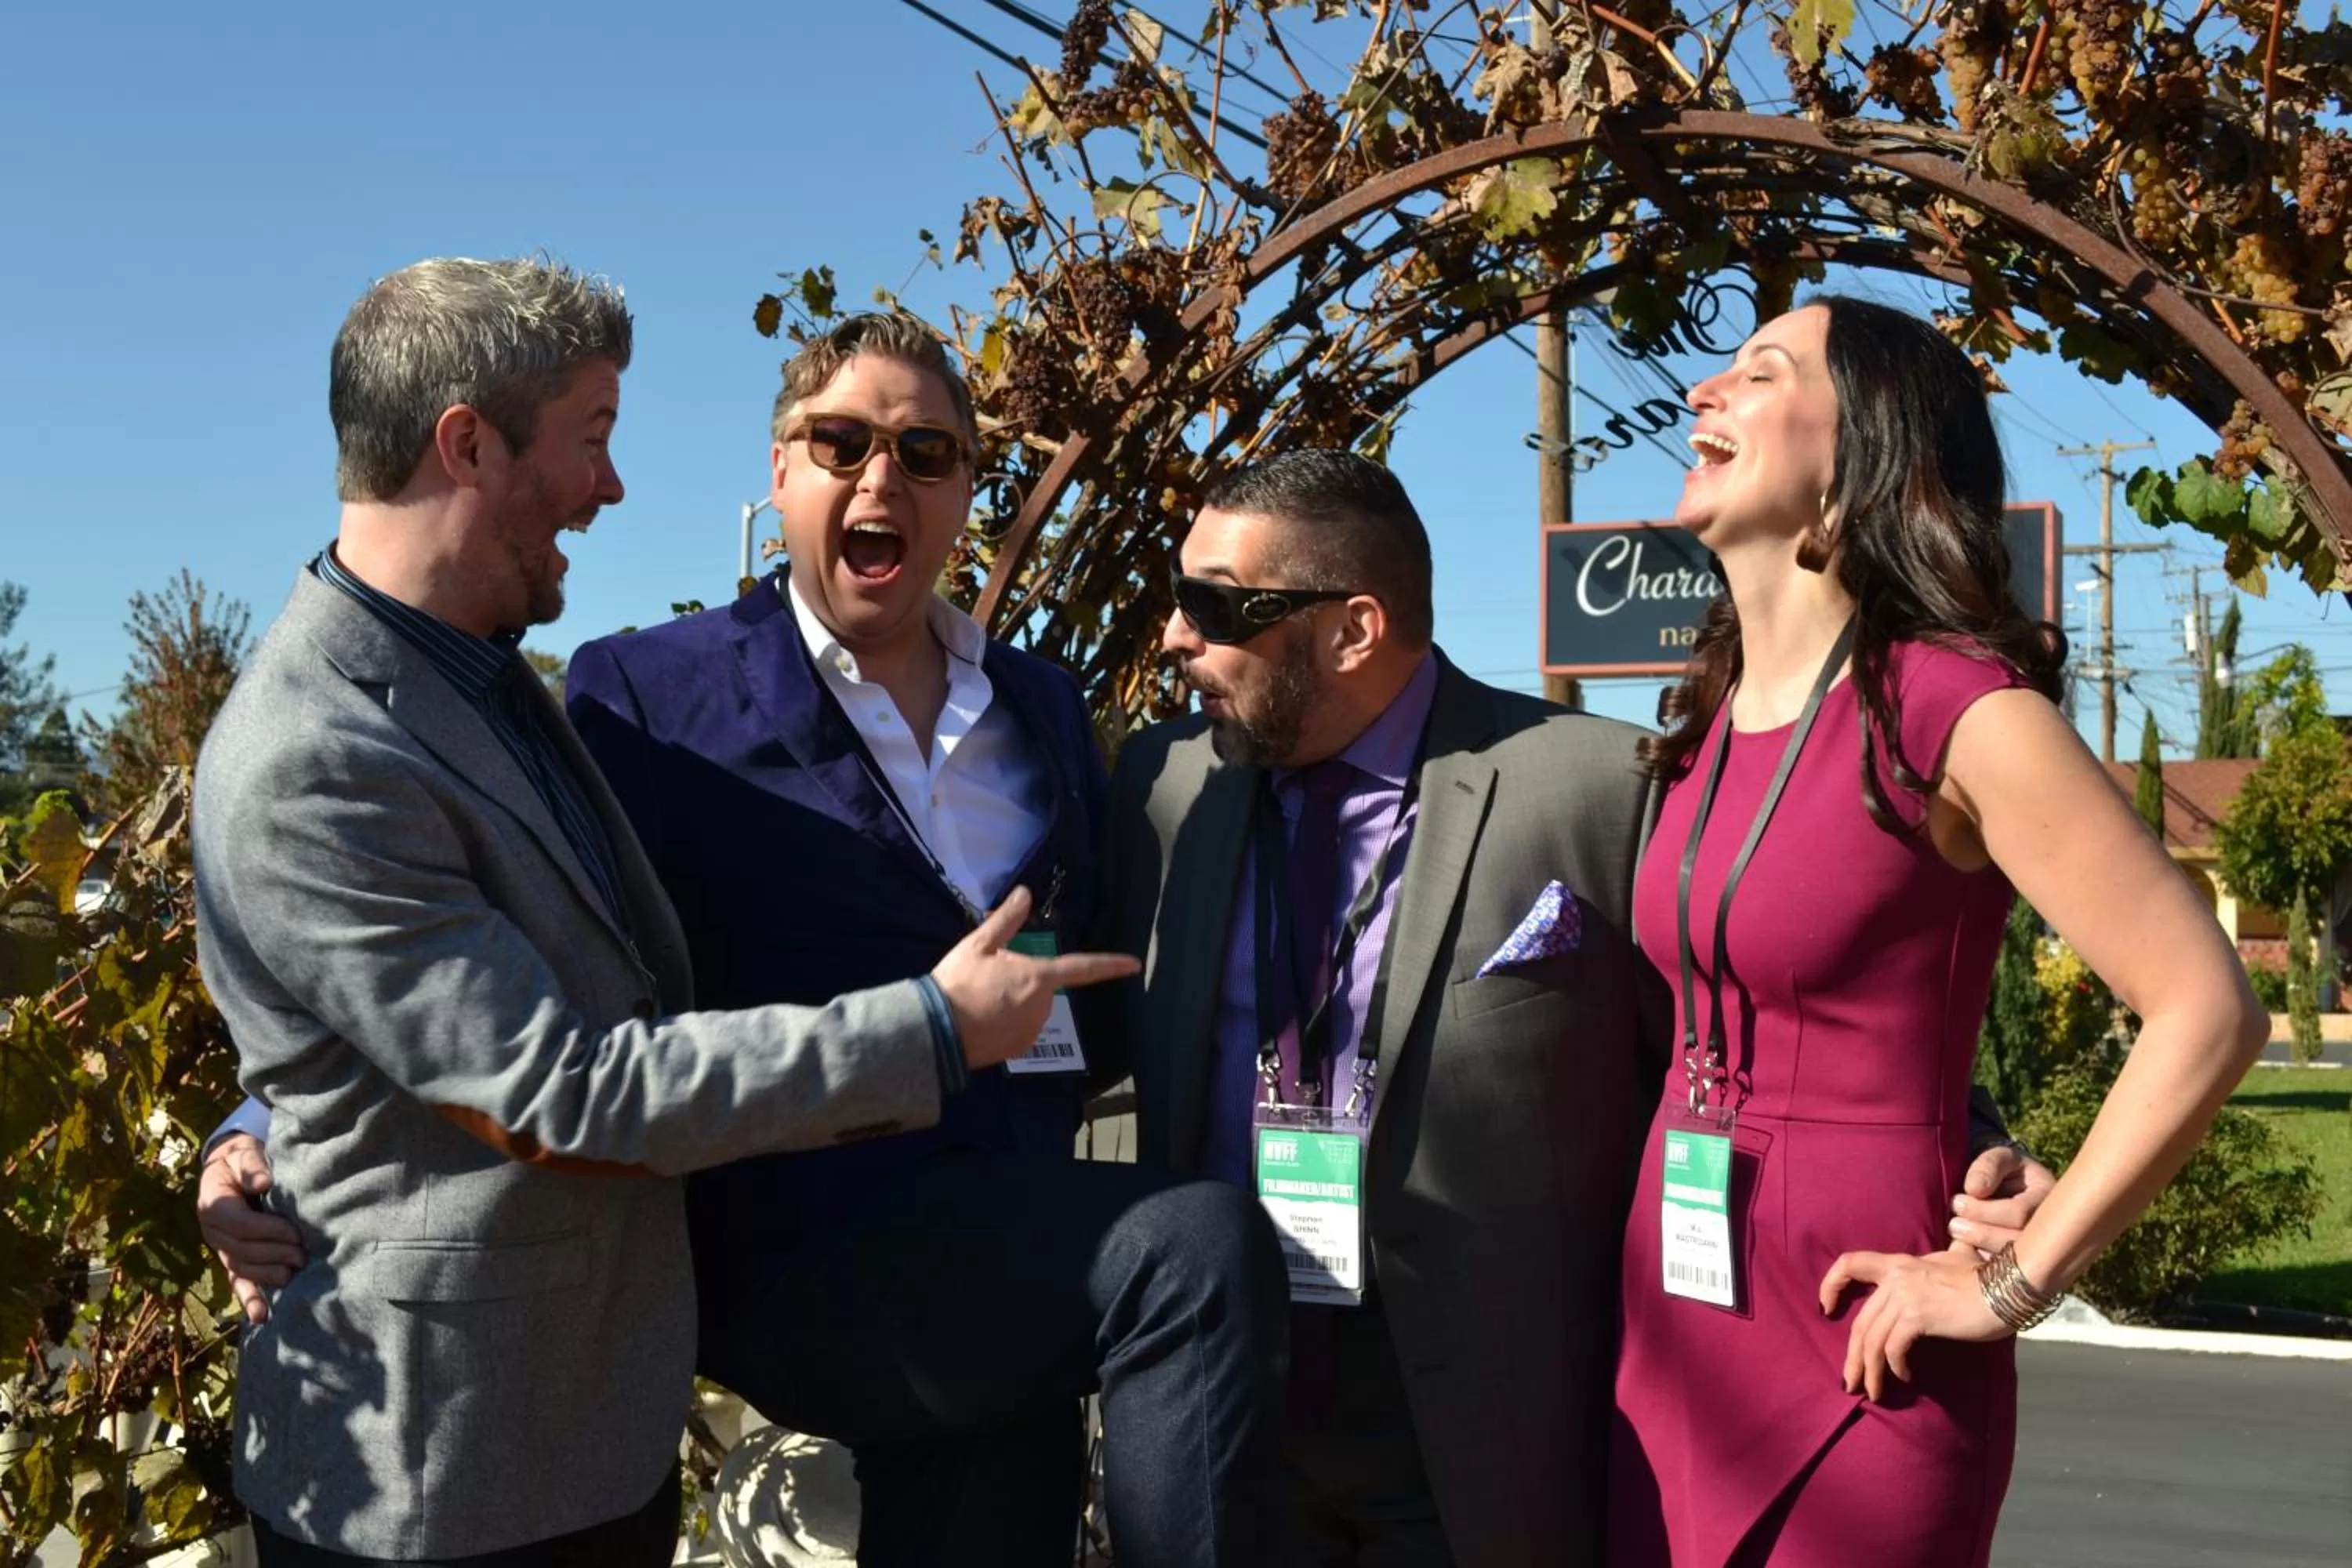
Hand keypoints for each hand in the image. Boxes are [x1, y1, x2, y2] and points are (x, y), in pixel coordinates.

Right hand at [197, 1133, 304, 1324]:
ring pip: (241, 1269)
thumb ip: (251, 1166)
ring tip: (292, 1274)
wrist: (232, 1169)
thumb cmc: (242, 1160)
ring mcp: (221, 1249)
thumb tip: (263, 1183)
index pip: (240, 1225)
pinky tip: (261, 1317)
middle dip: (274, 1254)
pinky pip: (238, 1283)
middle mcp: (212, 1232)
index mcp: (213, 1205)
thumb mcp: (243, 1154)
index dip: (268, 1230)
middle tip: (303, 1254)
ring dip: (267, 1276)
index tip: (294, 1231)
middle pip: (242, 1251)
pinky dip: (250, 1300)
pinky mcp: (232, 1260)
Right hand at [931, 887, 1139, 1069]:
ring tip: (981, 999)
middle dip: (1024, 979)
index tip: (1133, 965)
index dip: (1110, 965)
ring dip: (1015, 1002)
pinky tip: (984, 1019)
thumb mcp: (978, 945)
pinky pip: (1021, 1028)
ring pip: (1032, 1008)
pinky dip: (1008, 1022)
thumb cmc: (957, 983)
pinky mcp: (1020, 1049)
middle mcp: (1042, 1006)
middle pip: (1043, 987)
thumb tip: (1025, 893)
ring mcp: (1032, 1031)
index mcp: (1038, 977)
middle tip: (988, 977)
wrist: (936, 1032)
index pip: (1082, 967)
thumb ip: (1006, 920)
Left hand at [1818, 1249, 2006, 1401]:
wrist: (2009, 1286)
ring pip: (1872, 1339)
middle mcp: (1896, 1277)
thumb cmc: (1986, 1278)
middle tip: (1850, 1383)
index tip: (1825, 1308)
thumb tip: (1924, 1283)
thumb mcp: (1951, 1264)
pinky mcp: (1918, 1316)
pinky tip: (1905, 1377)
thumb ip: (1929, 1270)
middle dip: (1852, 1357)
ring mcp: (1905, 1296)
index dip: (1830, 1283)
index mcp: (1899, 1263)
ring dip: (1869, 1371)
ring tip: (1872, 1392)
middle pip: (1861, 1321)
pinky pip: (1893, 1348)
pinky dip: (1894, 1367)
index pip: (1850, 1263)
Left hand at [1947, 1143, 2056, 1258]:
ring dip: (1978, 1248)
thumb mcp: (1998, 1158)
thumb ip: (1988, 1166)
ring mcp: (2039, 1250)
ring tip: (1956, 1231)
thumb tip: (1975, 1189)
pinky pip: (2004, 1274)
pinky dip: (1980, 1266)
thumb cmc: (2003, 1170)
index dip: (1985, 1211)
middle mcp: (2050, 1229)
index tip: (1957, 1201)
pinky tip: (1963, 1252)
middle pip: (2017, 1241)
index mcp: (2049, 1199)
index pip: (2019, 1214)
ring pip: (2011, 1262)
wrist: (2004, 1189)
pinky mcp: (2024, 1266)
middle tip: (1953, 1224)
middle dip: (1981, 1234)